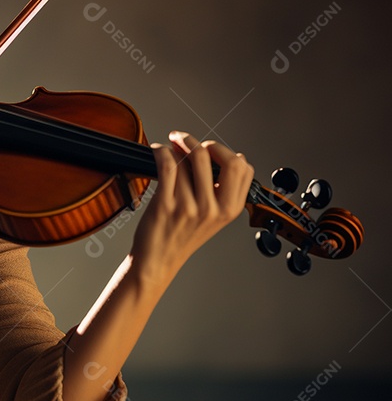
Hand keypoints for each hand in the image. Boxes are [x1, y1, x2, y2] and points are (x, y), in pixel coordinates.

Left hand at [131, 130, 254, 284]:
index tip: (210, 148)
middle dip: (202, 142)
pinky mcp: (166, 204)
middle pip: (220, 158)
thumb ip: (222, 190)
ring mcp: (190, 206)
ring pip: (188, 160)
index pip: (243, 167)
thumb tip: (232, 155)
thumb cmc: (181, 235)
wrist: (157, 260)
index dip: (225, 151)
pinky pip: (168, 165)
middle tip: (186, 140)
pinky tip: (158, 151)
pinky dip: (161, 151)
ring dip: (175, 146)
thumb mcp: (213, 217)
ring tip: (169, 146)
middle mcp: (213, 208)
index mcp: (230, 209)